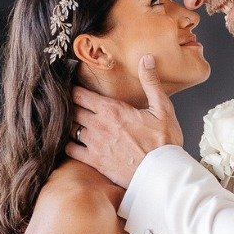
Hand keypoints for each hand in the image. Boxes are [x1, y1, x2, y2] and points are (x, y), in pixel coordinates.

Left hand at [66, 56, 181, 196]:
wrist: (162, 175)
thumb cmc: (165, 143)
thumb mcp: (163, 109)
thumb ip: (151, 83)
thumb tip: (146, 58)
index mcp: (112, 110)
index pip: (80, 94)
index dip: (73, 89)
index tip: (72, 86)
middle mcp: (99, 126)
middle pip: (72, 110)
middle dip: (70, 105)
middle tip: (70, 103)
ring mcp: (94, 145)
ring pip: (69, 129)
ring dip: (69, 124)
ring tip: (72, 120)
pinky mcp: (95, 162)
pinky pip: (70, 150)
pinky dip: (68, 144)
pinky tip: (72, 141)